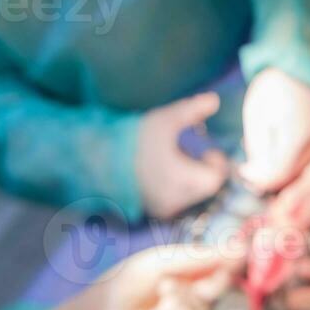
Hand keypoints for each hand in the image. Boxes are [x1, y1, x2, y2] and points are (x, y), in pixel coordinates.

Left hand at [50, 245, 239, 309]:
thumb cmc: (123, 284)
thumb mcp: (160, 262)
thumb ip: (198, 257)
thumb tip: (239, 247)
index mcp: (189, 272)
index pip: (221, 264)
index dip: (232, 259)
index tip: (243, 252)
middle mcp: (193, 296)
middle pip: (221, 287)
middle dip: (216, 279)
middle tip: (207, 276)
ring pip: (207, 308)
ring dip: (189, 297)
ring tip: (165, 290)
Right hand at [136, 93, 228, 218]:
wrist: (94, 160)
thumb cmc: (133, 139)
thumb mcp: (165, 120)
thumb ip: (192, 110)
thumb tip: (215, 99)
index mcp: (183, 180)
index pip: (214, 180)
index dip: (215, 164)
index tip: (208, 151)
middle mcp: (174, 200)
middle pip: (202, 188)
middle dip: (200, 170)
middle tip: (188, 152)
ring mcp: (159, 208)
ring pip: (187, 195)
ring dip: (187, 178)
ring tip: (171, 160)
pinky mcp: (146, 211)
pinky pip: (170, 201)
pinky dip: (171, 187)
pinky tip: (157, 172)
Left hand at [241, 69, 309, 191]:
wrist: (303, 66)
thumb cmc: (275, 87)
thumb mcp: (256, 116)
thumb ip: (257, 150)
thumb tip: (255, 175)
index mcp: (299, 136)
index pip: (278, 176)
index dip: (258, 179)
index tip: (244, 170)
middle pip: (292, 177)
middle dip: (269, 177)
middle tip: (251, 165)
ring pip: (302, 171)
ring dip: (282, 170)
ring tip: (263, 155)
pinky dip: (294, 161)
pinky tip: (279, 149)